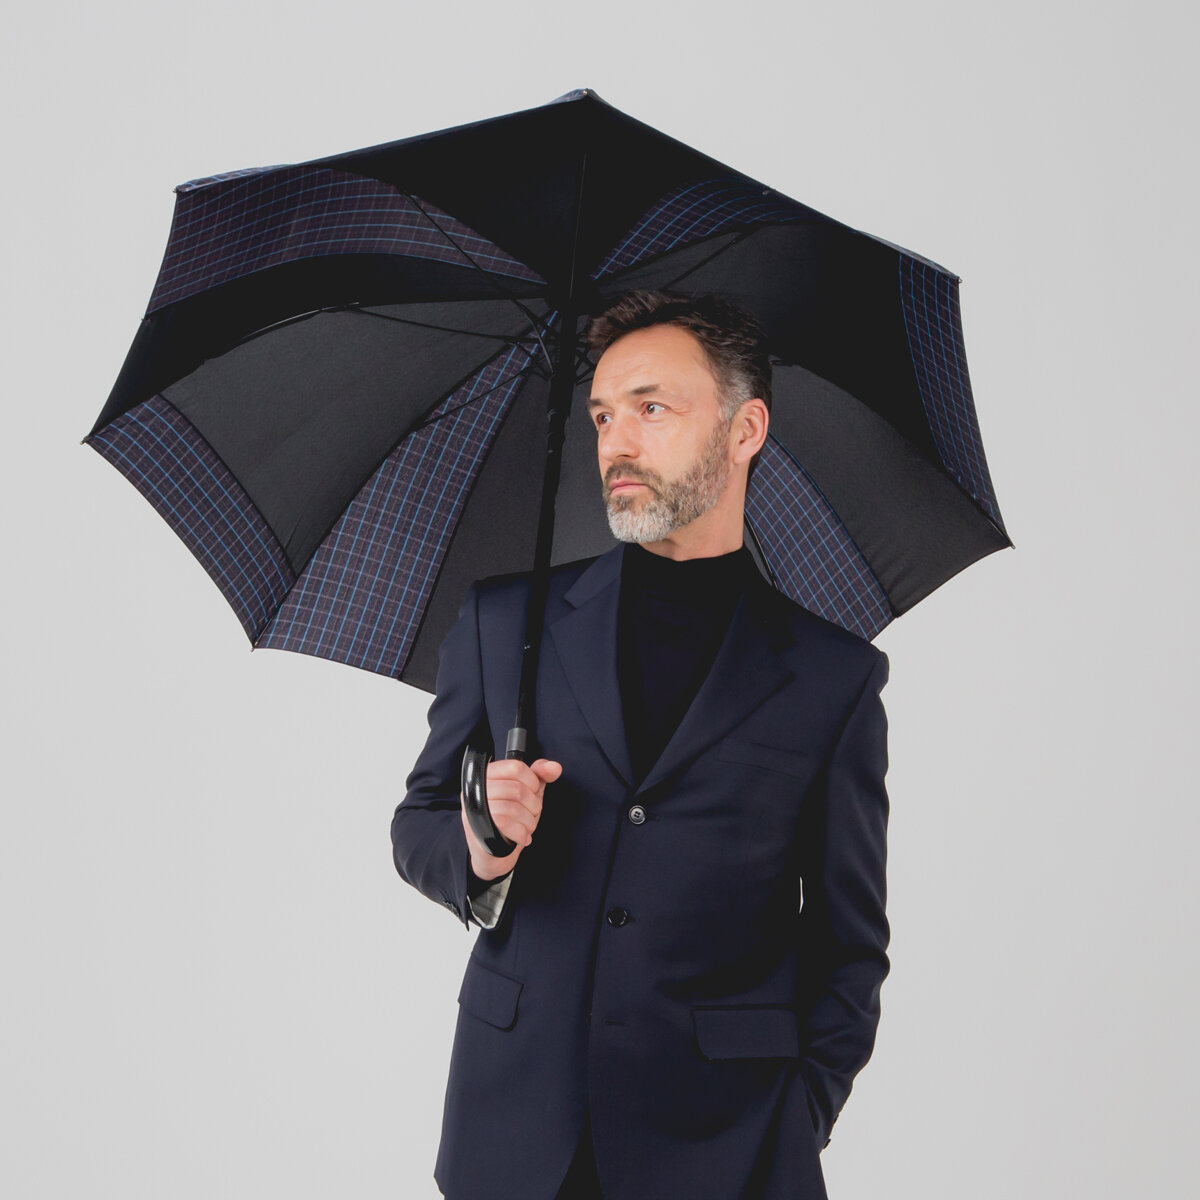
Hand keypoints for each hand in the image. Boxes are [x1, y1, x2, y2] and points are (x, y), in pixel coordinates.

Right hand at [461, 758, 562, 880]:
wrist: (494, 854)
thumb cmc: (510, 819)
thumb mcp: (528, 793)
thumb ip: (540, 775)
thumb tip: (555, 767)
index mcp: (488, 775)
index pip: (515, 767)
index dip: (532, 781)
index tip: (532, 793)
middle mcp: (476, 789)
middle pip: (517, 789)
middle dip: (533, 806)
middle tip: (530, 814)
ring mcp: (474, 809)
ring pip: (513, 808)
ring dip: (528, 822)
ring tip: (526, 827)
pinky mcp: (477, 829)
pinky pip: (505, 824)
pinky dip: (521, 834)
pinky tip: (521, 837)